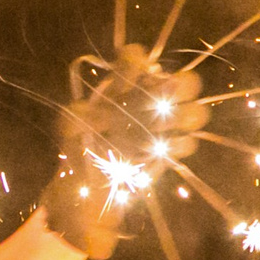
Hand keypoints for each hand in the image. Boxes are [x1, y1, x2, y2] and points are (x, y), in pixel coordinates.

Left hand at [36, 44, 206, 258]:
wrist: (85, 198)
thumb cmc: (75, 158)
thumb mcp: (69, 132)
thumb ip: (75, 116)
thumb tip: (87, 107)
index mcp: (116, 92)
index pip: (134, 61)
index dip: (138, 61)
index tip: (139, 69)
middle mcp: (142, 105)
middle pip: (178, 82)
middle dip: (180, 85)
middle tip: (169, 96)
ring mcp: (158, 129)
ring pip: (190, 110)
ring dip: (186, 115)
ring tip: (173, 126)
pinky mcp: (165, 155)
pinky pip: (185, 143)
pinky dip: (180, 145)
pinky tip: (166, 151)